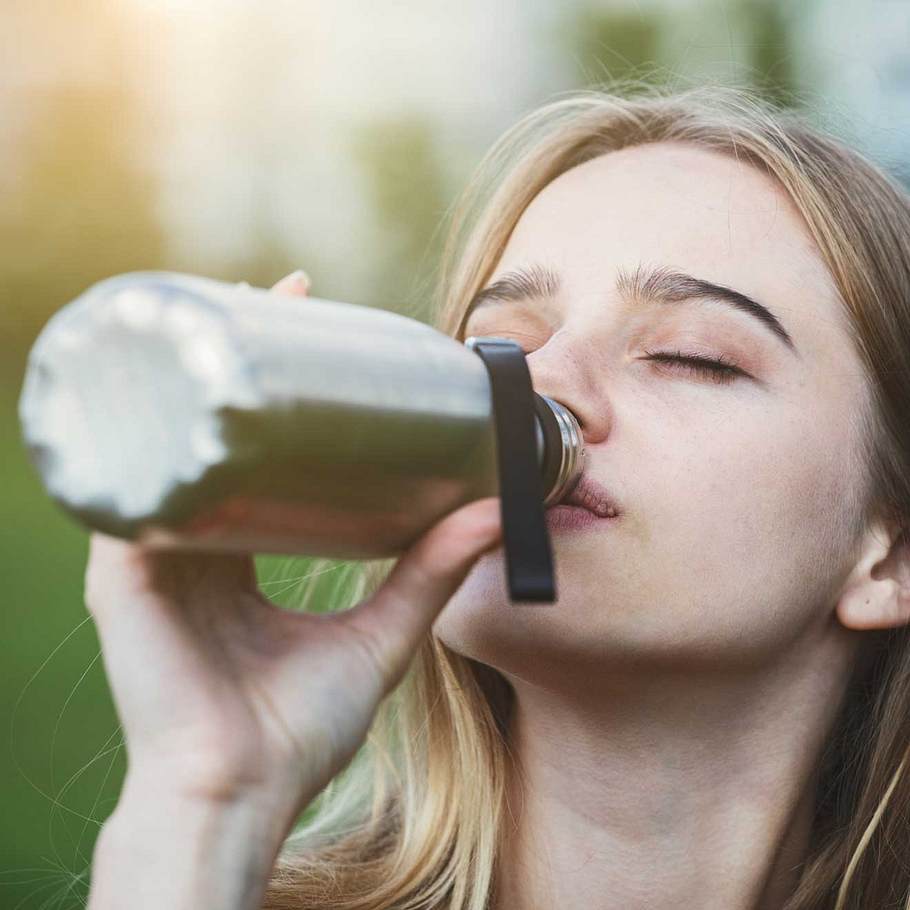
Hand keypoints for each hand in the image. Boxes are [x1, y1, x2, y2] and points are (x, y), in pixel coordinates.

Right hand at [84, 269, 502, 829]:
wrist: (239, 798)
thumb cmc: (299, 730)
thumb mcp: (379, 633)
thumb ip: (431, 571)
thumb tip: (492, 507)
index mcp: (232, 563)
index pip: (250, 457)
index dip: (278, 398)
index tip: (315, 332)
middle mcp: (185, 545)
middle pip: (206, 428)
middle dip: (235, 357)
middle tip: (281, 289)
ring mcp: (147, 551)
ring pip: (163, 435)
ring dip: (191, 368)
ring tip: (236, 304)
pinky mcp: (120, 569)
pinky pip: (122, 481)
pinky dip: (143, 424)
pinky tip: (168, 367)